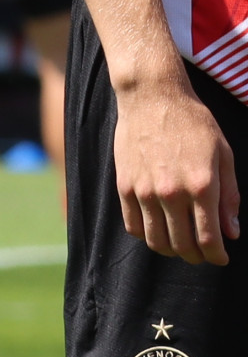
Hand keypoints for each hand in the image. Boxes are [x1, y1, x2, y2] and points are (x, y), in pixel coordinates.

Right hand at [115, 70, 238, 265]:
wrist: (153, 98)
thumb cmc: (194, 123)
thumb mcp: (223, 155)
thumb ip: (229, 196)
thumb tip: (231, 231)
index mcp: (202, 185)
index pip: (209, 238)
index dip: (217, 255)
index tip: (221, 258)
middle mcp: (172, 193)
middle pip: (182, 244)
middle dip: (196, 257)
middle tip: (203, 256)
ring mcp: (144, 191)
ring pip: (155, 240)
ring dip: (171, 251)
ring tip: (180, 247)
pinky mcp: (125, 186)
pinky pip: (133, 225)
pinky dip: (146, 236)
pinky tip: (158, 231)